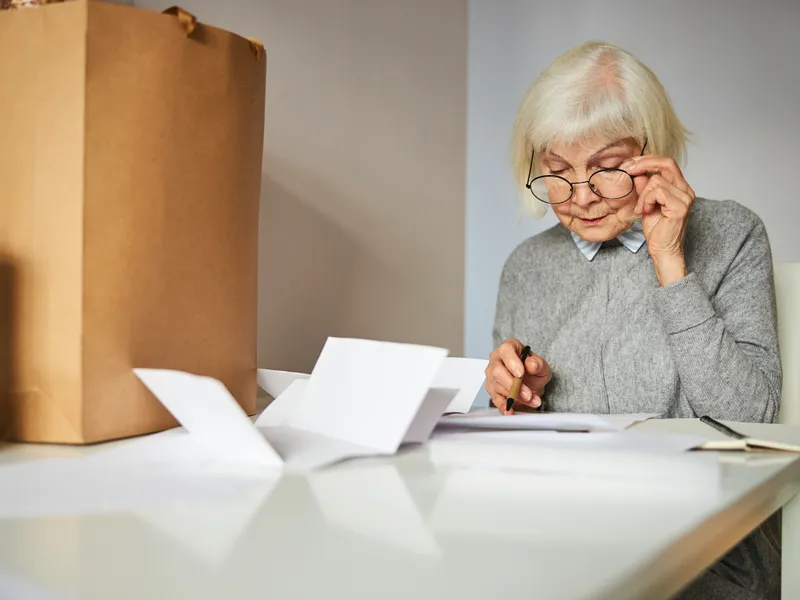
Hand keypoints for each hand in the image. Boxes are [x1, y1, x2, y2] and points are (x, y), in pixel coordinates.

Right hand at [485, 338, 551, 414]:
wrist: (531, 384)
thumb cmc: (534, 371)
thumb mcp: (542, 366)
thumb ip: (538, 364)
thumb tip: (531, 364)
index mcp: (509, 348)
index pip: (505, 350)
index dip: (512, 362)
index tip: (521, 374)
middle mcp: (496, 359)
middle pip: (497, 371)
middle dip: (513, 385)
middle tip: (527, 394)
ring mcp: (491, 374)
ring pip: (497, 386)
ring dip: (514, 397)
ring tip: (531, 401)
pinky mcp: (491, 388)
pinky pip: (494, 397)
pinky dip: (503, 405)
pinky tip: (511, 410)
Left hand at [624, 155, 694, 285]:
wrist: (663, 250)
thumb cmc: (656, 230)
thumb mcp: (646, 204)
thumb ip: (644, 188)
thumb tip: (638, 172)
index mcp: (680, 188)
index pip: (667, 163)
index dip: (648, 160)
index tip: (631, 164)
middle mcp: (686, 191)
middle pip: (667, 163)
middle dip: (644, 164)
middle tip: (628, 170)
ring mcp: (685, 198)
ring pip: (657, 180)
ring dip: (643, 194)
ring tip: (641, 209)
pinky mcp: (680, 207)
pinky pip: (658, 192)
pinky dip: (646, 200)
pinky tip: (646, 211)